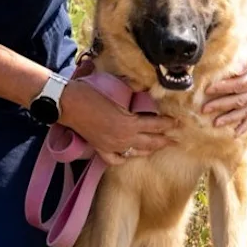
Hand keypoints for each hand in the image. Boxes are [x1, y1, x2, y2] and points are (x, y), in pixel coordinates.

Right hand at [59, 79, 176, 165]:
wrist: (68, 103)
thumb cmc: (89, 93)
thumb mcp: (114, 90)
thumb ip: (131, 90)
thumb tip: (142, 87)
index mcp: (129, 123)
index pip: (156, 125)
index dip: (168, 124)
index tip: (178, 123)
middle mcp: (123, 138)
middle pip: (150, 142)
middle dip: (164, 140)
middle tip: (176, 139)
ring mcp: (112, 146)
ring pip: (136, 152)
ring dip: (149, 149)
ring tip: (158, 146)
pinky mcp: (101, 149)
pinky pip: (117, 159)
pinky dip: (125, 157)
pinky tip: (129, 154)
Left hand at [202, 19, 246, 134]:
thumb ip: (246, 57)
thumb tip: (235, 70)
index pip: (238, 85)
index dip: (223, 88)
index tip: (207, 90)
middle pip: (238, 100)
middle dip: (221, 105)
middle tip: (204, 109)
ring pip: (243, 110)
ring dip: (229, 118)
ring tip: (215, 124)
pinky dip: (244, 124)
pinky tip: (235, 133)